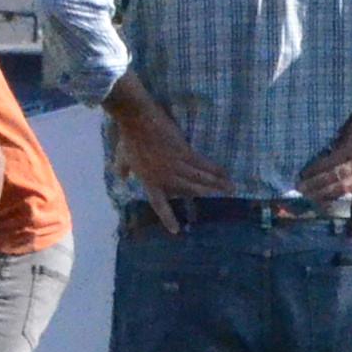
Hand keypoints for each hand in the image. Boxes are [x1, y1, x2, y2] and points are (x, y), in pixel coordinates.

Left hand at [104, 94, 214, 232]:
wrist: (138, 120)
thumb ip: (122, 170)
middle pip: (189, 190)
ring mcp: (176, 166)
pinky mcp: (185, 152)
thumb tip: (121, 178)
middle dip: (206, 195)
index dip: (168, 218)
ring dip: (216, 184)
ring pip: (199, 179)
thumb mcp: (121, 157)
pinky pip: (203, 164)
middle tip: (221, 200)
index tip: (176, 231)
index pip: (159, 204)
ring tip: (230, 189)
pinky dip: (215, 169)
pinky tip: (225, 173)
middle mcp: (165, 177)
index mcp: (149, 181)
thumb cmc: (128, 138)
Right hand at [297, 122, 351, 227]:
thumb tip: (337, 189)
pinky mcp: (350, 147)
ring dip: (316, 184)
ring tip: (301, 189)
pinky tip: (306, 172)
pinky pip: (331, 161)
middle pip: (342, 191)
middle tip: (304, 204)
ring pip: (335, 177)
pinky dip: (317, 168)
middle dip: (322, 199)